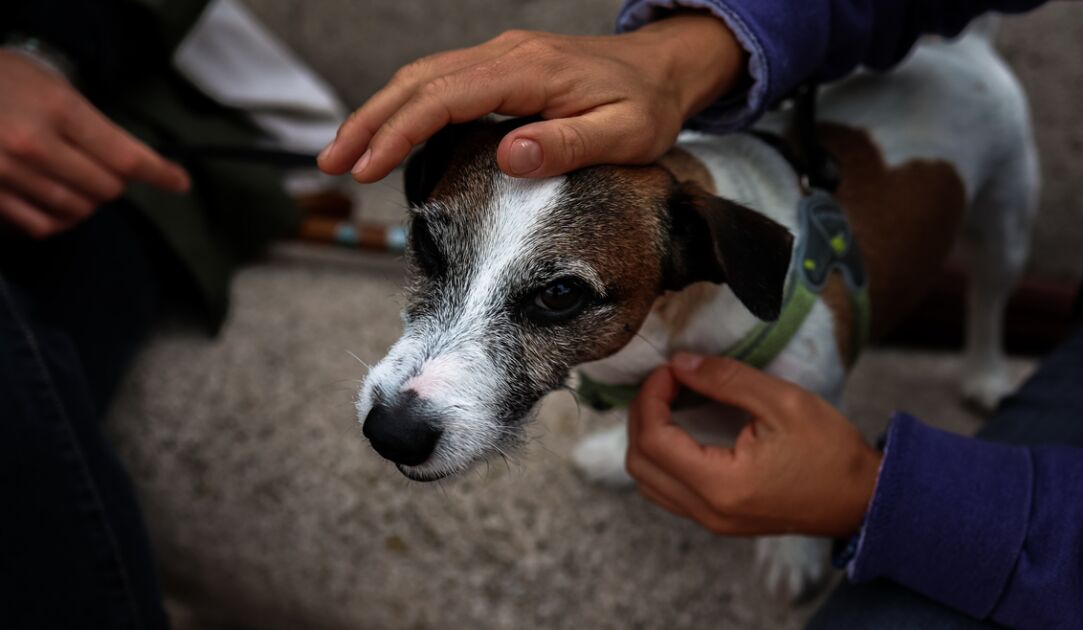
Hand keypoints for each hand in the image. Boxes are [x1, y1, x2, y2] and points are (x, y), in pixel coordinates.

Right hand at [0, 51, 189, 238]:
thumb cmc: (10, 84)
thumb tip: (140, 168)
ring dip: (87, 203)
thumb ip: (96, 130)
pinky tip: (54, 203)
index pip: (125, 157)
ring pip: (76, 211)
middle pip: (105, 189)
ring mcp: (5, 171)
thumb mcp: (57, 92)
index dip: (159, 173)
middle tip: (102, 170)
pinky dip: (58, 221)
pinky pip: (40, 226)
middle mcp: (32, 143)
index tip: (179, 182)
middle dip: (113, 184)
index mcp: (58, 110)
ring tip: (75, 182)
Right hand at [317, 13, 745, 181]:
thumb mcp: (625, 134)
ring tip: (347, 153)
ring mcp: (501, 58)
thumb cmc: (647, 105)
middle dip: (370, 122)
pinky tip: (392, 133)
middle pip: (418, 82)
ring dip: (380, 113)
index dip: (400, 132)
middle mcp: (506, 57)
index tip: (367, 167)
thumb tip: (509, 157)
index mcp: (528, 72)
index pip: (446, 99)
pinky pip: (442, 83)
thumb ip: (567, 144)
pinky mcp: (503, 69)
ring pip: (423, 78)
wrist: (664, 68)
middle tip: (333, 163)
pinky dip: (408, 107)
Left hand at [626, 353, 881, 537]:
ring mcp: (711, 521)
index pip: (654, 441)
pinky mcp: (718, 520)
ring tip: (668, 402)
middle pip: (639, 464)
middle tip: (665, 382)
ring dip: (647, 438)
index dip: (651, 398)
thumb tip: (681, 363)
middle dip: (642, 415)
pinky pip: (667, 491)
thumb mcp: (783, 401)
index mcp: (722, 484)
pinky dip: (661, 458)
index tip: (669, 370)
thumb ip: (727, 379)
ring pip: (647, 481)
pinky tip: (680, 428)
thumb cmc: (831, 451)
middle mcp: (708, 511)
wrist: (861, 499)